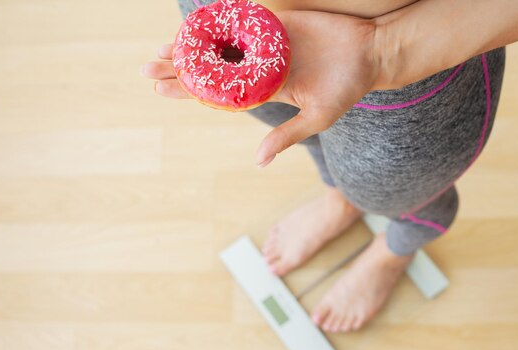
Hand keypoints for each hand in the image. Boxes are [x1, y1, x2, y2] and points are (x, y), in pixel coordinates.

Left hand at [142, 10, 381, 167]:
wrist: (371, 51)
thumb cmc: (347, 89)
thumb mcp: (317, 118)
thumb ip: (287, 137)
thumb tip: (258, 161)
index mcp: (263, 91)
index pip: (217, 92)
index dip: (189, 90)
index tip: (161, 89)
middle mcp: (257, 68)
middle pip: (211, 68)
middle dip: (180, 68)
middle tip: (147, 68)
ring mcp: (265, 44)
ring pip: (220, 44)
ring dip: (191, 45)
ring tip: (161, 48)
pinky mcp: (275, 22)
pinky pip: (240, 20)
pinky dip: (216, 21)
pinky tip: (193, 24)